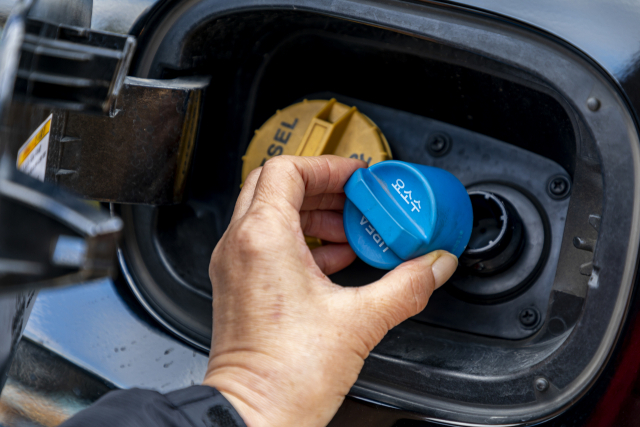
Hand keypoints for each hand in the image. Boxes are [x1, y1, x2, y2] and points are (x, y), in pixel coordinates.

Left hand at [203, 155, 457, 426]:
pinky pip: (267, 243)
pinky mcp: (238, 288)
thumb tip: (435, 264)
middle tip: (356, 200)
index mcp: (263, 239)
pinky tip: (333, 260)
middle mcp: (239, 246)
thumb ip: (407, 285)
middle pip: (276, 186)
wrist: (253, 416)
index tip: (357, 177)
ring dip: (312, 214)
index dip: (328, 166)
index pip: (287, 169)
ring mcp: (234, 267)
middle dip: (322, 187)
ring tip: (350, 231)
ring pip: (270, 214)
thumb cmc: (287, 375)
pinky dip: (300, 240)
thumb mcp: (361, 320)